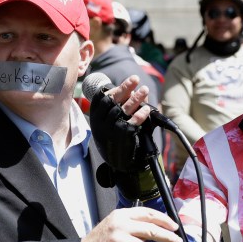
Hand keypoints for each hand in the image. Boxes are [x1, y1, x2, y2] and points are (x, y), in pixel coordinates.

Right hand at [80, 207, 180, 241]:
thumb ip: (132, 224)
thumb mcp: (113, 225)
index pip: (147, 214)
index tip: (174, 226)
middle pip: (152, 230)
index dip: (164, 219)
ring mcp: (120, 240)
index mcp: (120, 215)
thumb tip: (157, 228)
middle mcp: (121, 225)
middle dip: (168, 237)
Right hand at [89, 75, 158, 199]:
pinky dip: (140, 115)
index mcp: (96, 118)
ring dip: (135, 99)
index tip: (128, 83)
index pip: (102, 99)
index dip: (115, 89)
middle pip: (113, 101)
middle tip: (136, 79)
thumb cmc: (114, 139)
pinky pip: (132, 122)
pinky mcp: (122, 136)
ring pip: (123, 110)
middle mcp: (101, 123)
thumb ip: (116, 108)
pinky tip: (147, 109)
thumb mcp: (108, 123)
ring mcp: (111, 130)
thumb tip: (130, 90)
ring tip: (145, 90)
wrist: (118, 162)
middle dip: (125, 88)